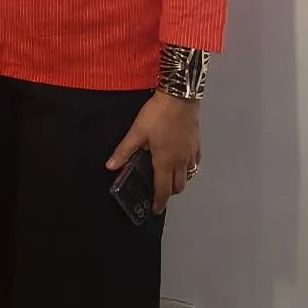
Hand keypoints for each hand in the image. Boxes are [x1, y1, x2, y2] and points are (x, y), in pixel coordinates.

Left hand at [105, 91, 200, 213]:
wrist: (180, 97)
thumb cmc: (157, 115)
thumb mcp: (136, 132)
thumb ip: (124, 151)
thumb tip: (110, 167)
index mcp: (165, 162)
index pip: (163, 190)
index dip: (159, 202)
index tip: (155, 211)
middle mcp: (181, 162)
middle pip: (178, 186)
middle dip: (168, 192)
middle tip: (158, 192)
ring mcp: (191, 153)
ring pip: (188, 175)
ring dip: (179, 180)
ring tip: (168, 177)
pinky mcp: (197, 143)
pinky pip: (194, 162)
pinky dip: (188, 167)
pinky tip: (181, 161)